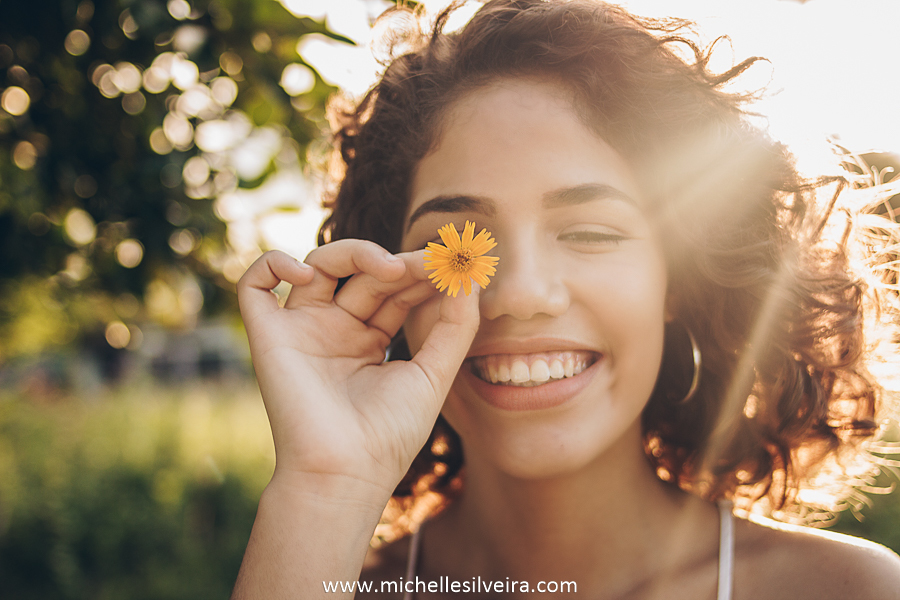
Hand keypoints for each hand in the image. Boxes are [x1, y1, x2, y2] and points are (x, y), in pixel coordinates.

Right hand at [237, 241, 479, 497]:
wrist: (346, 472)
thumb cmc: (390, 434)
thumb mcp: (434, 373)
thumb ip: (456, 326)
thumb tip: (470, 279)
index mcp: (369, 340)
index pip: (394, 289)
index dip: (421, 272)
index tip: (453, 265)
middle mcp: (335, 330)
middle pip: (364, 275)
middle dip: (399, 262)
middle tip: (431, 262)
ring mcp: (302, 330)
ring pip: (320, 266)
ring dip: (355, 253)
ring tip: (391, 268)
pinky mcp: (269, 336)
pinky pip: (255, 287)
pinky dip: (274, 264)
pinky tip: (308, 274)